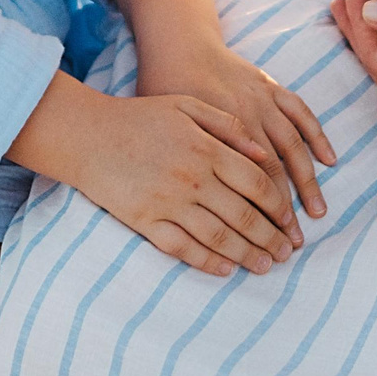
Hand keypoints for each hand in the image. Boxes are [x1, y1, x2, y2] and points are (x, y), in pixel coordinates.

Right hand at [9, 73, 299, 276]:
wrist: (87, 135)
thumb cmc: (140, 117)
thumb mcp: (188, 106)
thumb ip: (228, 126)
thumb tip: (263, 152)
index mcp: (208, 149)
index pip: (257, 183)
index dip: (279, 205)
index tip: (289, 220)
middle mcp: (193, 179)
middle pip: (244, 216)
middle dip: (270, 237)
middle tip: (286, 253)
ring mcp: (169, 203)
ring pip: (219, 237)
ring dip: (247, 255)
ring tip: (265, 266)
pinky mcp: (145, 221)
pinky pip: (182, 248)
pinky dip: (207, 262)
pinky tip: (225, 269)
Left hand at [138, 33, 336, 228]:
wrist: (177, 42)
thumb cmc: (163, 89)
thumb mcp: (168, 127)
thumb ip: (186, 162)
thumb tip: (193, 203)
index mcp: (220, 134)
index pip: (247, 187)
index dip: (260, 220)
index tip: (267, 247)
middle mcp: (247, 119)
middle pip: (273, 174)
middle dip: (286, 212)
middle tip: (293, 243)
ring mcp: (263, 101)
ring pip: (293, 147)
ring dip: (308, 182)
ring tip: (318, 212)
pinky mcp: (270, 86)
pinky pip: (300, 112)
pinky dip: (317, 135)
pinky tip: (330, 159)